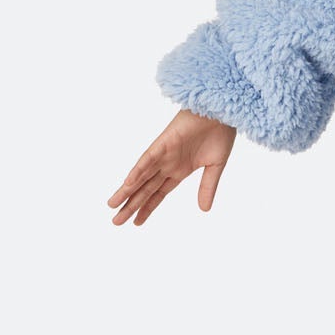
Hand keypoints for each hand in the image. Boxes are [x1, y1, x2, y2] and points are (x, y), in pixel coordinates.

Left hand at [108, 109, 236, 225]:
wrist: (222, 112)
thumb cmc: (220, 133)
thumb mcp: (215, 166)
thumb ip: (207, 187)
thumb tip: (204, 210)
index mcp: (179, 170)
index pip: (158, 194)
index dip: (147, 208)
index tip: (137, 222)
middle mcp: (167, 164)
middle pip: (145, 189)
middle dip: (131, 205)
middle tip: (116, 221)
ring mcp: (163, 154)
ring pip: (140, 176)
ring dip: (127, 191)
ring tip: (112, 205)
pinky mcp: (163, 143)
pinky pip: (147, 159)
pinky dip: (137, 171)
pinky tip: (127, 184)